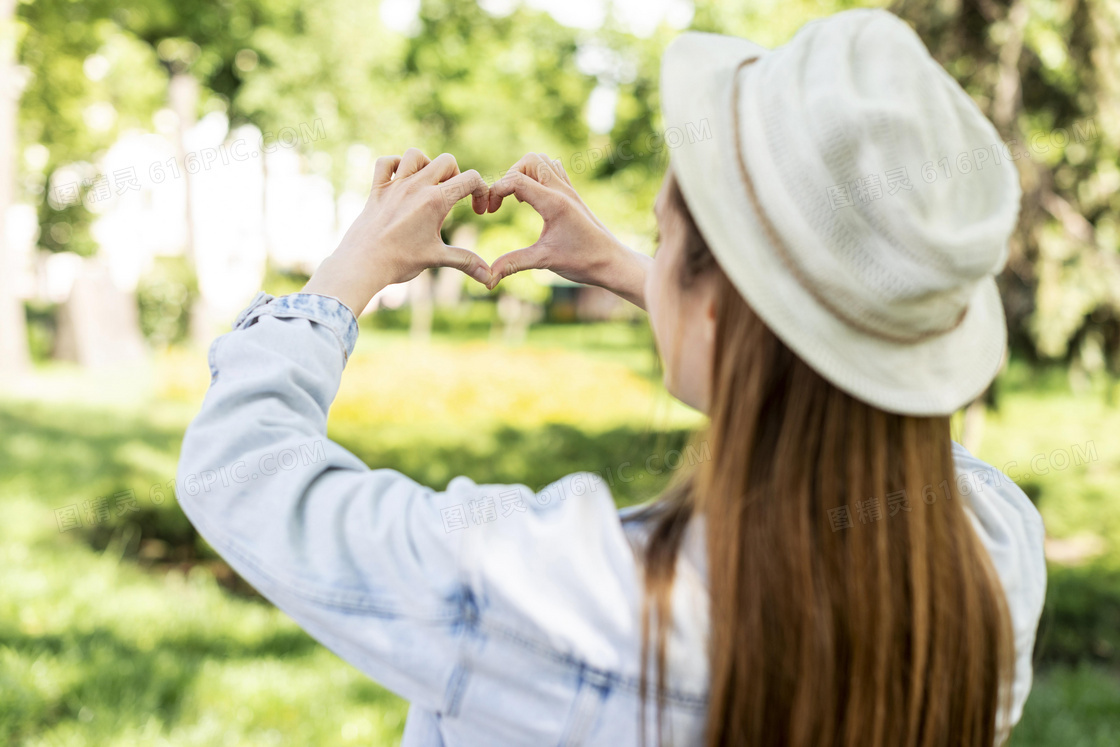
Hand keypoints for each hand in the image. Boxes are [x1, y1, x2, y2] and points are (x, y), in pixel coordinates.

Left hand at [303, 148, 491, 315]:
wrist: (363, 264)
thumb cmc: (400, 261)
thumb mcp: (437, 258)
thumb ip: (466, 262)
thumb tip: (490, 278)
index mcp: (435, 201)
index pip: (470, 178)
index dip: (482, 191)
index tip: (478, 211)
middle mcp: (416, 186)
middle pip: (446, 160)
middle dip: (456, 176)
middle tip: (453, 198)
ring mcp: (395, 185)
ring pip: (415, 155)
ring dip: (426, 165)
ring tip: (428, 185)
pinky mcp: (377, 190)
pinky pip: (385, 163)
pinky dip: (395, 166)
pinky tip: (401, 181)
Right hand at [486, 152, 650, 308]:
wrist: (613, 262)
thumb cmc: (584, 261)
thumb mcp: (545, 261)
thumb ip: (513, 264)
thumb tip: (487, 278)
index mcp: (554, 203)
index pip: (516, 179)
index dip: (495, 191)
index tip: (489, 212)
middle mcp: (562, 190)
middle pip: (528, 161)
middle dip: (508, 176)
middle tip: (502, 202)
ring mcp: (569, 190)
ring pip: (542, 161)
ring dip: (523, 173)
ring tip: (516, 199)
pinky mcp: (573, 195)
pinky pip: (554, 170)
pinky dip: (538, 176)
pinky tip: (533, 198)